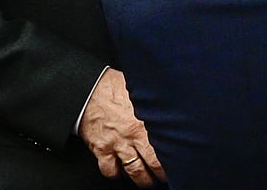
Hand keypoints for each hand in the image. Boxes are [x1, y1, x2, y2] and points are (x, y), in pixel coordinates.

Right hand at [78, 68, 165, 186]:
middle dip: (160, 173)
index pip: (166, 145)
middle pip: (152, 163)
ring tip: (147, 181)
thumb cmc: (113, 86)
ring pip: (133, 171)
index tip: (178, 160)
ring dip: (142, 179)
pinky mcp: (100, 149)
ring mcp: (116, 144)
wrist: (88, 90)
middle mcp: (132, 135)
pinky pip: (109, 170)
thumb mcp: (140, 91)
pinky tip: (120, 171)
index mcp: (146, 120)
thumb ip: (154, 102)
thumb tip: (171, 102)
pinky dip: (115, 174)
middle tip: (165, 176)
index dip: (173, 156)